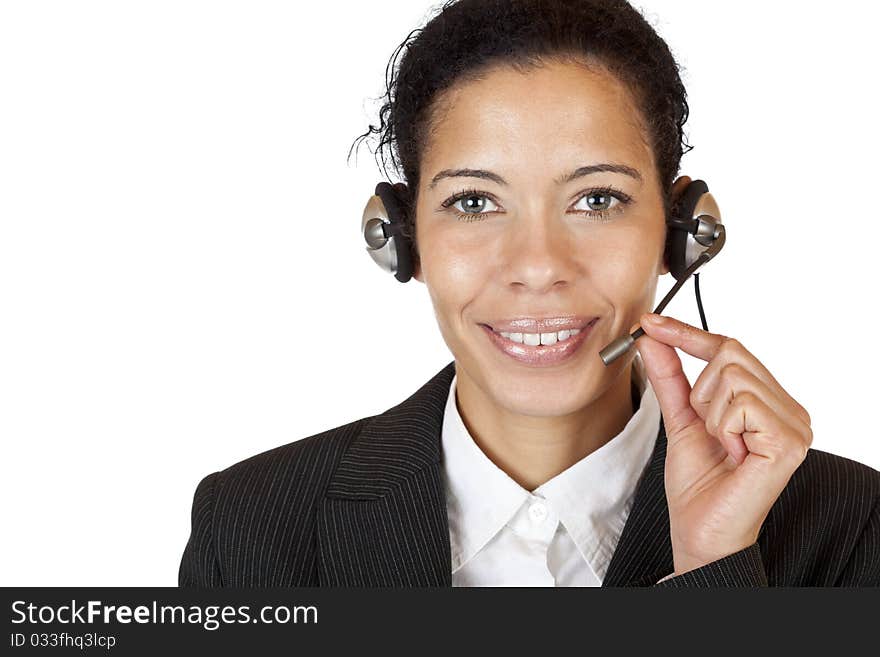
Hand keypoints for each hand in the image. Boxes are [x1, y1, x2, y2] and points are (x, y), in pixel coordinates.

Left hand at [634, 313, 812, 575]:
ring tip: (721, 446)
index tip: (650, 324)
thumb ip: (670, 377)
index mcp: (768, 401)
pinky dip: (722, 427)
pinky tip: (732, 455)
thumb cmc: (698, 485)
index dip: (686, 333)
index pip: (729, 347)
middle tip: (703, 425)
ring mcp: (795, 424)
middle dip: (700, 388)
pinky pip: (742, 404)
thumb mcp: (679, 419)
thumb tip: (653, 338)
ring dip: (710, 413)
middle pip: (731, 352)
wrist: (701, 532)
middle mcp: (788, 408)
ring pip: (732, 376)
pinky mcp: (789, 441)